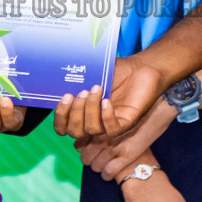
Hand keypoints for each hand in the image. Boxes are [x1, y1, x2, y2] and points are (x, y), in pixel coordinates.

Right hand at [52, 55, 167, 138]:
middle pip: (75, 132)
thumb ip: (76, 81)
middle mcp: (94, 122)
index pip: (63, 128)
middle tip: (81, 93)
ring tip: (96, 89)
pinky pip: (111, 129)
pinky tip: (107, 101)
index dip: (60, 118)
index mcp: (82, 113)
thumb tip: (59, 83)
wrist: (142, 68)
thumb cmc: (117, 71)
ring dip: (90, 110)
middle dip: (73, 113)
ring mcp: (110, 124)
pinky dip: (106, 116)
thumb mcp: (92, 74)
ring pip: (92, 130)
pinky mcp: (126, 123)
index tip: (64, 97)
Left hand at [79, 98, 177, 180]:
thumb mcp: (115, 114)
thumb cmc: (135, 109)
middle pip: (85, 157)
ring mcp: (114, 148)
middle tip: (94, 157)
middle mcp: (104, 137)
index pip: (80, 141)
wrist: (155, 113)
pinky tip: (111, 171)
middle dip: (88, 159)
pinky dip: (107, 174)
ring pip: (95, 166)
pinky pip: (108, 172)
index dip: (82, 146)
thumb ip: (101, 122)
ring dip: (98, 166)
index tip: (87, 145)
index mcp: (98, 126)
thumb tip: (90, 127)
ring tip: (104, 164)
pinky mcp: (126, 157)